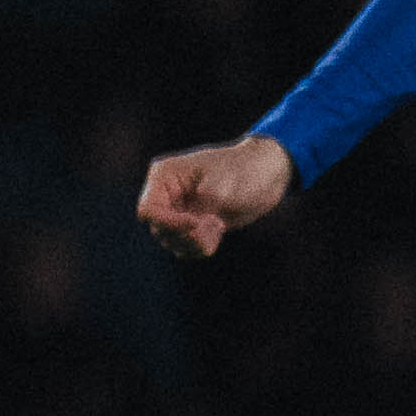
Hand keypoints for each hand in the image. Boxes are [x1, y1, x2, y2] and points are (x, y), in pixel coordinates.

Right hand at [139, 132, 292, 257]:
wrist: (267, 172)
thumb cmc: (245, 168)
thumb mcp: (226, 184)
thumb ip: (205, 205)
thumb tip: (194, 225)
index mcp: (165, 176)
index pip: (148, 210)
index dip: (168, 223)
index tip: (196, 223)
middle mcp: (167, 194)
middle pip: (159, 229)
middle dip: (185, 234)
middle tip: (215, 224)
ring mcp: (180, 210)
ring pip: (171, 240)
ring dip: (194, 243)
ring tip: (218, 226)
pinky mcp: (194, 223)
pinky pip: (186, 246)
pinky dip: (201, 246)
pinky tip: (218, 232)